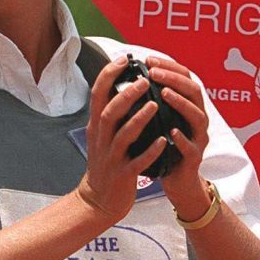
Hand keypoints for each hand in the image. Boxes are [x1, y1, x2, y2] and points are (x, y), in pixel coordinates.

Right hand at [77, 56, 166, 221]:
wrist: (98, 200)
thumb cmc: (105, 163)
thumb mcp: (101, 135)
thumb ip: (109, 112)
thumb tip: (120, 85)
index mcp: (96, 126)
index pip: (97, 94)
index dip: (108, 75)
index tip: (123, 59)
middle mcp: (101, 139)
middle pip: (108, 111)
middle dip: (125, 94)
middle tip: (144, 79)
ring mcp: (111, 157)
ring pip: (122, 134)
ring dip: (138, 118)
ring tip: (154, 104)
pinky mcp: (122, 174)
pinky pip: (137, 161)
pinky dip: (150, 150)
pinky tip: (163, 141)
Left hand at [145, 56, 212, 219]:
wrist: (178, 181)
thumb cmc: (166, 148)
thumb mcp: (162, 121)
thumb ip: (155, 101)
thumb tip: (132, 78)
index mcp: (188, 107)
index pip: (184, 78)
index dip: (169, 67)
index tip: (149, 60)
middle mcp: (197, 119)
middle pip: (194, 91)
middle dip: (175, 79)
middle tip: (155, 72)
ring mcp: (198, 138)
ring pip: (197, 116)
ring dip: (181, 103)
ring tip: (165, 93)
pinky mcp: (194, 159)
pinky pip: (191, 147)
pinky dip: (182, 138)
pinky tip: (171, 132)